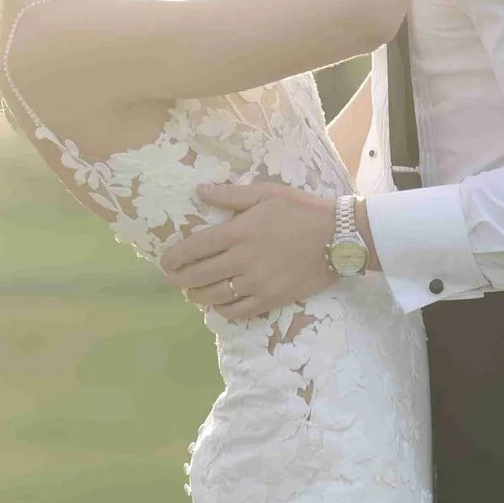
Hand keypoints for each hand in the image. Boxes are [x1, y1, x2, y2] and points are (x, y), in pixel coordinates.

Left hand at [158, 181, 337, 322]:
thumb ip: (230, 195)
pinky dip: (222, 311)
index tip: (165, 262)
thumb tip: (199, 191)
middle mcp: (241, 259)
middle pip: (198, 276)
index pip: (193, 248)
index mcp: (237, 231)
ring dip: (196, 296)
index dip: (173, 258)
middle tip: (173, 279)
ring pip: (214, 296)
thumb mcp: (266, 193)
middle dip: (179, 279)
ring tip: (192, 293)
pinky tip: (218, 307)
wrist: (338, 237)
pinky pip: (237, 311)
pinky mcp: (270, 299)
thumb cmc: (302, 210)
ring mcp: (255, 283)